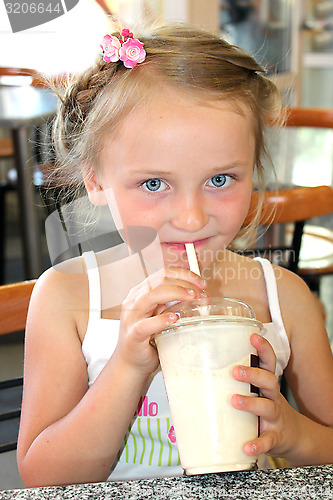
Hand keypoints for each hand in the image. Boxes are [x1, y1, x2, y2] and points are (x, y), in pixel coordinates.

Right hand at [116, 268, 207, 375]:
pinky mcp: (133, 334)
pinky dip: (162, 319)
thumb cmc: (149, 339)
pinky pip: (146, 324)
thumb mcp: (161, 316)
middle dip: (184, 283)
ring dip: (175, 293)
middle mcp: (134, 301)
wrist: (131, 364)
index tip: (201, 282)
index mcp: (140, 293)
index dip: (184, 274)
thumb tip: (201, 295)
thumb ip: (174, 305)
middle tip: (201, 292)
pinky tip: (174, 318)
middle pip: (159, 281)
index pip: (162, 274)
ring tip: (192, 298)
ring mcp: (132, 317)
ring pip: (151, 295)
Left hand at [231, 333, 298, 458]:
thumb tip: (196, 372)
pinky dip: (258, 444)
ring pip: (267, 407)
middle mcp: (273, 397)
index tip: (253, 336)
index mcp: (267, 385)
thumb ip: (236, 382)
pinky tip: (247, 446)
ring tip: (234, 401)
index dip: (263, 348)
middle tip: (235, 370)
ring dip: (251, 403)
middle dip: (253, 374)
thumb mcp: (258, 392)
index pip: (268, 362)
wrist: (294, 437)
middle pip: (269, 380)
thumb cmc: (266, 409)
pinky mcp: (275, 437)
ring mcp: (275, 418)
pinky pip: (267, 441)